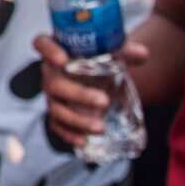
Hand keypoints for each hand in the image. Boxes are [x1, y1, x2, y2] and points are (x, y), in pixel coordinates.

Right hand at [34, 35, 148, 147]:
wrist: (97, 76)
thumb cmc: (99, 58)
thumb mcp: (111, 51)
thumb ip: (125, 51)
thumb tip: (142, 54)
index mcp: (58, 50)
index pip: (42, 43)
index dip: (48, 50)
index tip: (62, 59)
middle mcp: (50, 73)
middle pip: (54, 83)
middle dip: (78, 94)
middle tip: (104, 101)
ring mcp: (52, 95)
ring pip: (57, 109)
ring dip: (77, 120)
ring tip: (101, 127)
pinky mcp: (57, 114)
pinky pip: (58, 126)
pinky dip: (70, 135)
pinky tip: (84, 141)